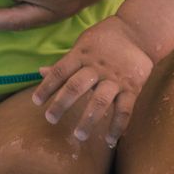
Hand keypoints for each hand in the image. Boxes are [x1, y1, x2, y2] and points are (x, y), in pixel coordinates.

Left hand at [32, 16, 153, 146]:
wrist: (138, 32)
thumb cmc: (104, 39)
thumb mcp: (81, 46)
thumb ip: (64, 63)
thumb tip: (40, 72)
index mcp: (81, 55)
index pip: (60, 71)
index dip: (46, 86)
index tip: (35, 101)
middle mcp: (96, 67)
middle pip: (76, 86)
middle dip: (61, 104)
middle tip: (50, 119)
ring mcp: (115, 78)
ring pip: (99, 101)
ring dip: (89, 120)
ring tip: (79, 135)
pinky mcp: (132, 88)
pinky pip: (124, 110)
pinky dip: (118, 126)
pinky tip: (110, 141)